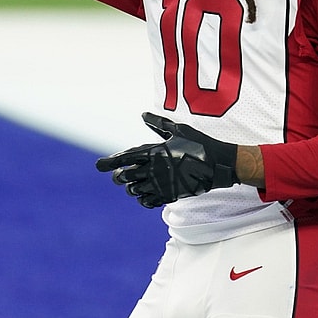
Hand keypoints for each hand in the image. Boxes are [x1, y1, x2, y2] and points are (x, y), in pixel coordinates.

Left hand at [95, 112, 239, 207]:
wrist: (218, 165)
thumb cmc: (199, 144)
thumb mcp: (179, 130)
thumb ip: (158, 124)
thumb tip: (143, 115)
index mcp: (154, 152)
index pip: (124, 158)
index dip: (109, 162)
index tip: (98, 165)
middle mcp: (154, 169)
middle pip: (124, 177)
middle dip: (119, 177)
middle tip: (120, 176)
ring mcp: (161, 184)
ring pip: (134, 191)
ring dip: (131, 188)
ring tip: (134, 184)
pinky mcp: (169, 196)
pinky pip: (147, 202)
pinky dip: (143, 199)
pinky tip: (146, 194)